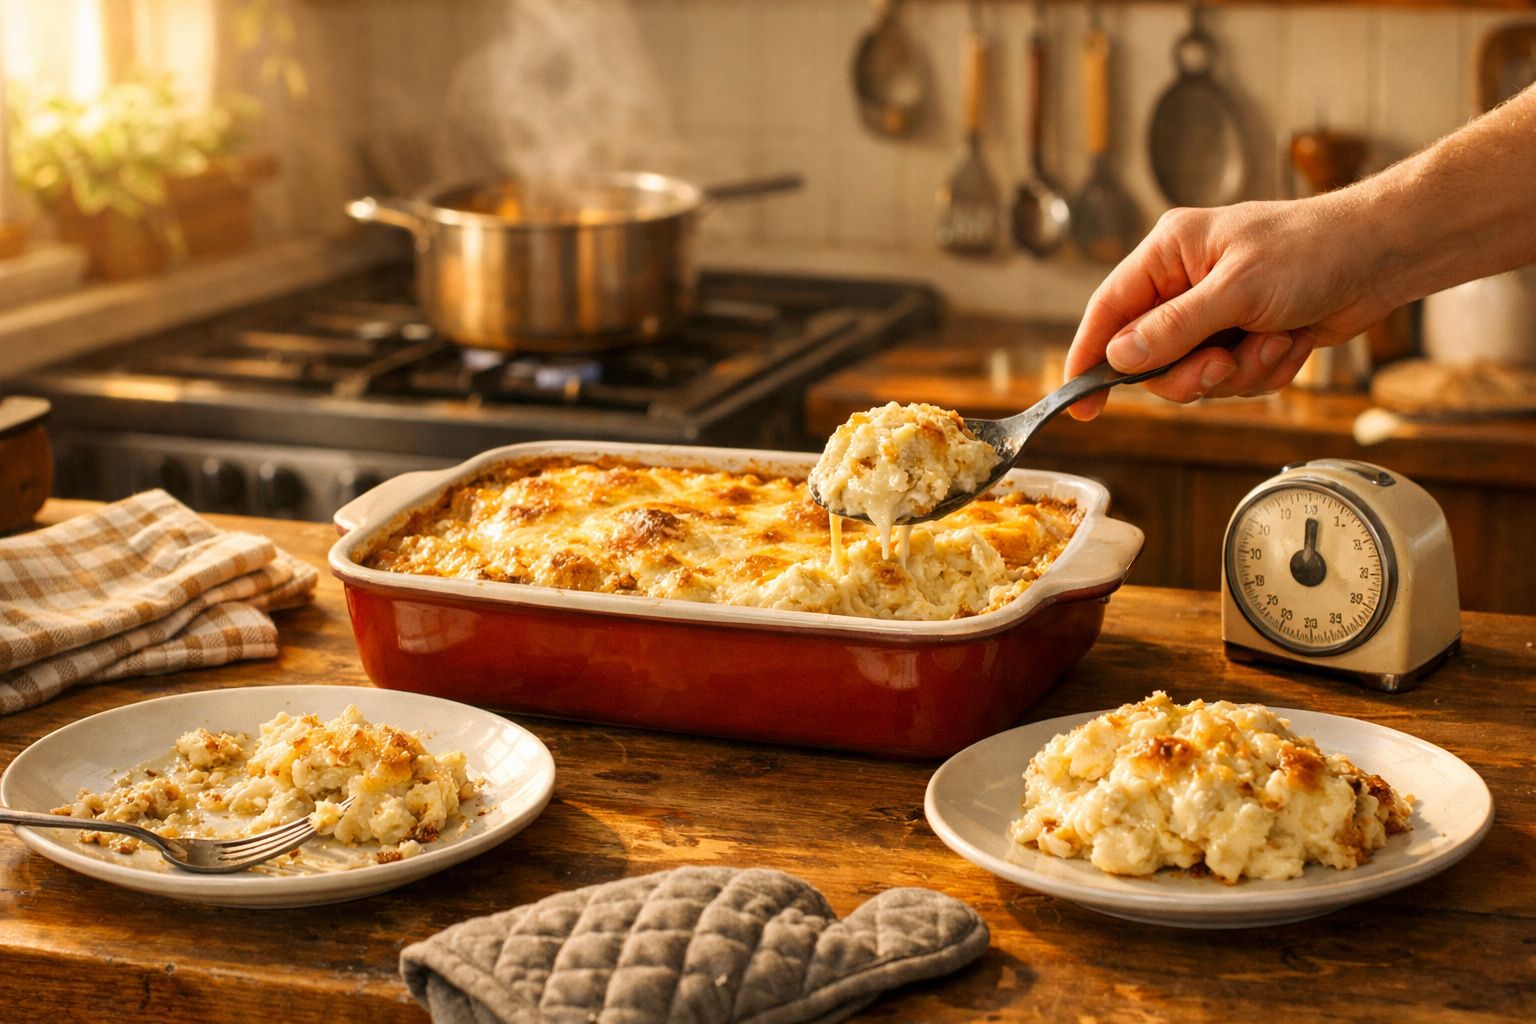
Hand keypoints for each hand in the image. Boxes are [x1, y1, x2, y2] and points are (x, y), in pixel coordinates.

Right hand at [1063, 197, 1394, 419]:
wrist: (1382, 257)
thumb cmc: (1312, 250)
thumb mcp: (1237, 290)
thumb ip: (1174, 327)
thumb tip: (1119, 357)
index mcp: (1169, 254)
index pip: (1109, 311)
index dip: (1089, 357)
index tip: (1081, 405)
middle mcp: (1184, 285)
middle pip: (1151, 358)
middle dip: (1191, 372)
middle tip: (1221, 366)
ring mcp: (1215, 314)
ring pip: (1195, 376)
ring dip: (1238, 372)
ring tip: (1274, 340)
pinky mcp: (1245, 338)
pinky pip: (1233, 381)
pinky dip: (1264, 371)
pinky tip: (1290, 343)